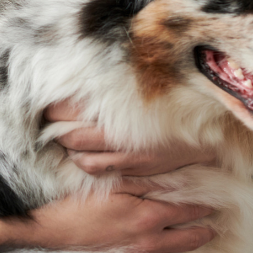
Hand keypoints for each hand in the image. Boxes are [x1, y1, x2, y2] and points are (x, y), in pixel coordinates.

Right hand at [19, 182, 214, 252]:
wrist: (54, 237)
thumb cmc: (80, 209)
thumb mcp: (112, 187)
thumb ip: (144, 184)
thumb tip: (172, 181)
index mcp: (148, 214)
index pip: (188, 210)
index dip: (203, 206)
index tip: (213, 203)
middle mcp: (152, 240)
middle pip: (193, 237)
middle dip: (207, 230)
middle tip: (215, 225)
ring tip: (200, 248)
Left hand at [46, 99, 215, 175]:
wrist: (205, 130)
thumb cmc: (169, 107)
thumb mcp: (141, 93)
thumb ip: (113, 90)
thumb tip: (81, 82)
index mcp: (121, 109)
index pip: (73, 108)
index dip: (55, 107)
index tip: (47, 103)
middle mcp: (122, 133)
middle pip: (70, 134)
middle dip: (54, 128)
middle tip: (48, 120)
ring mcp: (128, 154)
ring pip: (80, 157)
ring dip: (68, 149)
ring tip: (65, 138)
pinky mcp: (134, 168)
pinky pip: (97, 170)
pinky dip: (84, 162)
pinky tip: (84, 153)